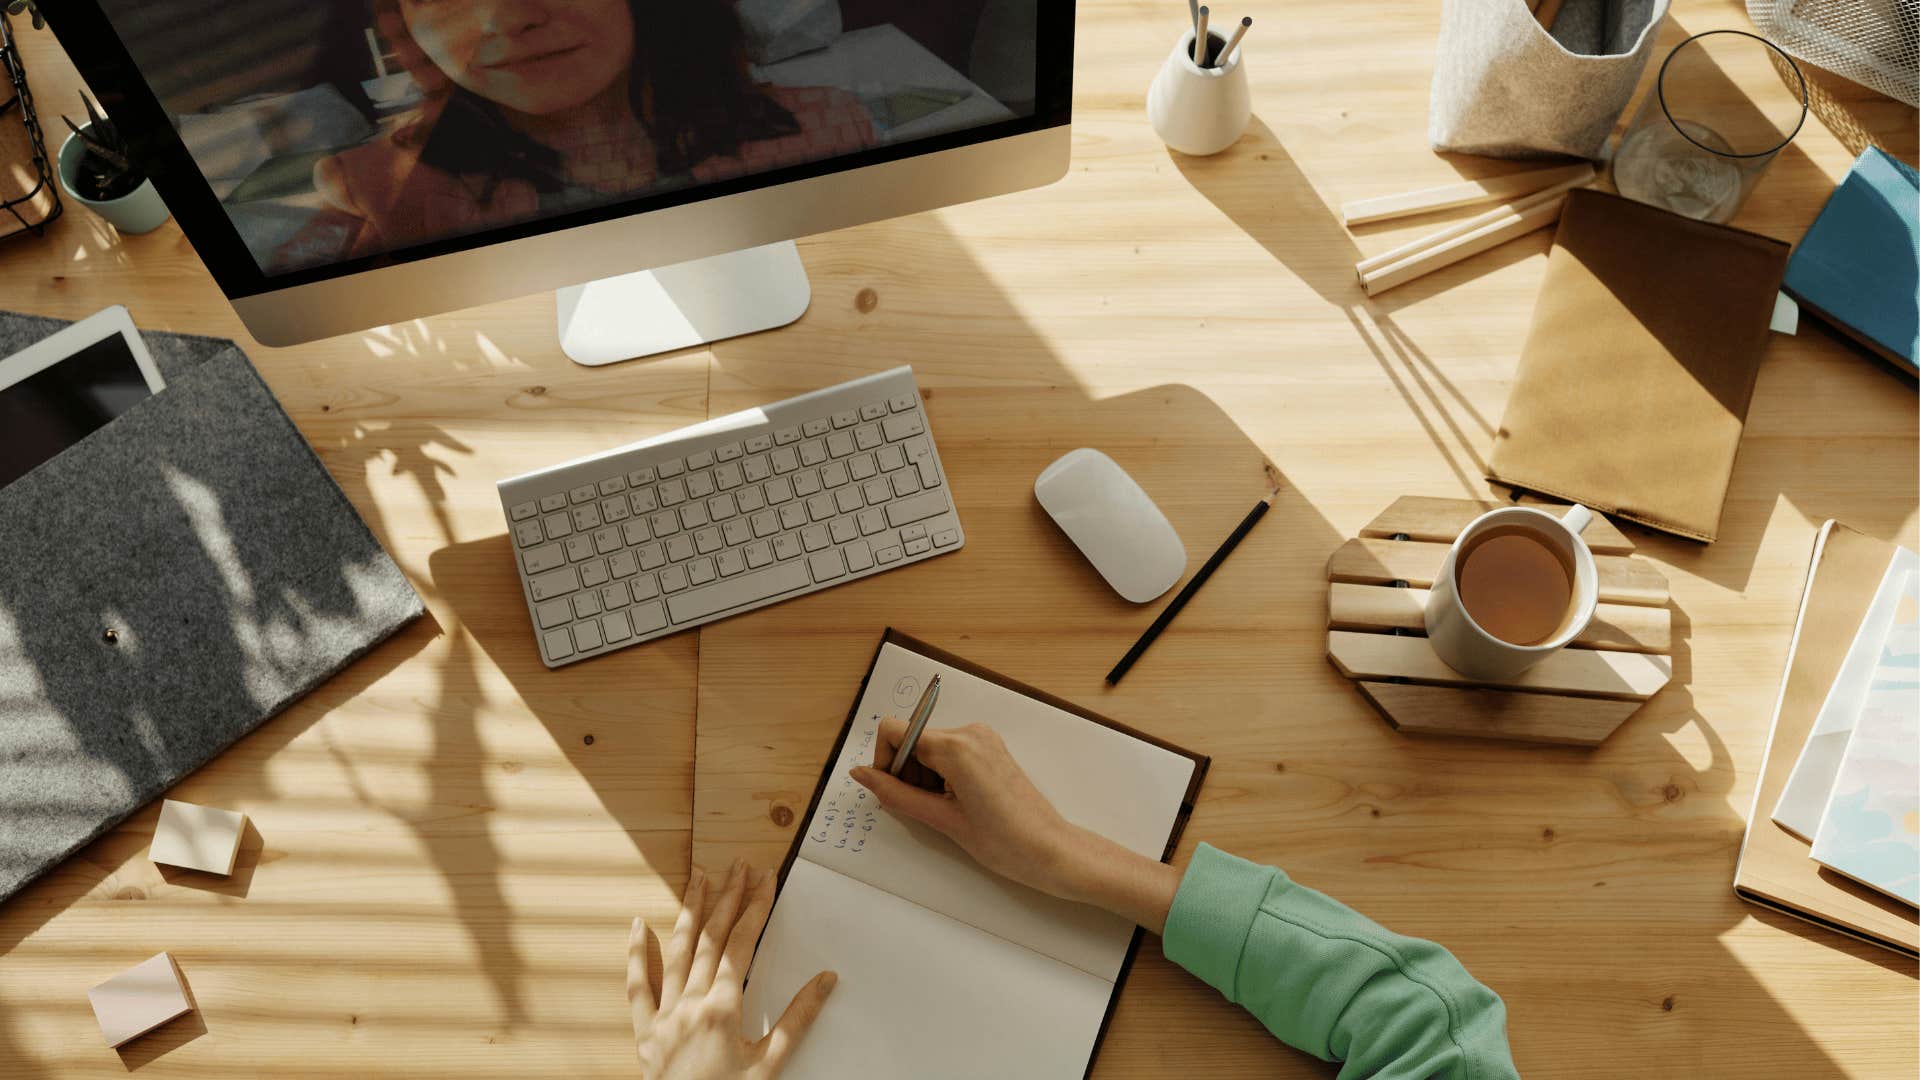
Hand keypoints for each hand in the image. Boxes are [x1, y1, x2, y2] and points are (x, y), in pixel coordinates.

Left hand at [628, 860, 836, 1078]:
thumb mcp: (771, 1065)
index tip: (765, 879)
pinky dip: (637, 954)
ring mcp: (663, 1016)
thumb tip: (825, 980)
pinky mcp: (645, 1032)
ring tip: (700, 877)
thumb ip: (797, 1019)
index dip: (756, 907)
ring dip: (690, 911)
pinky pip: (637, 986)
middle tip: (739, 865)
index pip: (742, 944)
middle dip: (727, 897)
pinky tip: (639, 925)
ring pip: (676, 951)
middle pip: (711, 938)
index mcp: (722, 1010)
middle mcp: (689, 1005)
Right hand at [850, 719, 1180, 933]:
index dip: (884, 760)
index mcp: (956, 747)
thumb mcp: (941, 820)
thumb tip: (862, 774)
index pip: (894, 730)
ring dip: (924, 777)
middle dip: (906, 773)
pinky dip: (942, 775)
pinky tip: (957, 803)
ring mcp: (983, 738)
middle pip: (912, 739)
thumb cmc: (1004, 841)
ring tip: (946, 810)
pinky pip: (950, 752)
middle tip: (925, 809)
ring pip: (929, 747)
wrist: (1050, 850)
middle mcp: (969, 732)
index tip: (891, 790)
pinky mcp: (990, 748)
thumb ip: (895, 794)